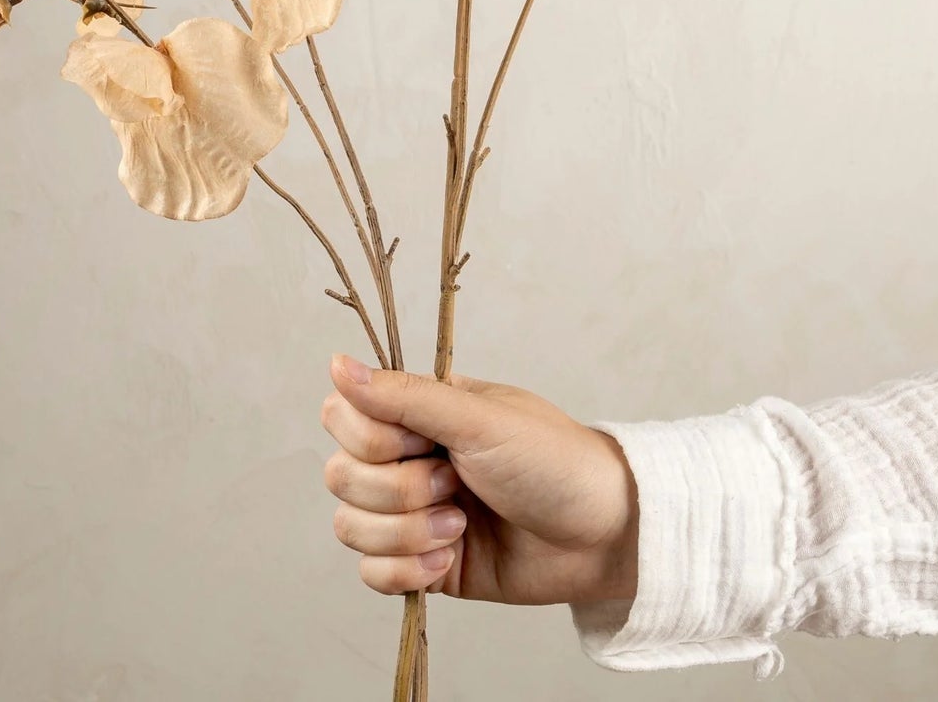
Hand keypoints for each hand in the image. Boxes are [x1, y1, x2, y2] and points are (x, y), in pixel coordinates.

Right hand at [319, 353, 638, 604]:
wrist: (600, 535)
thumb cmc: (553, 460)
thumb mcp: (478, 418)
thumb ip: (404, 395)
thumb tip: (336, 364)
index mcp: (417, 412)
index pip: (342, 416)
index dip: (370, 438)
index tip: (421, 442)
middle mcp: (407, 457)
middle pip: (341, 476)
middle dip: (398, 490)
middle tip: (455, 484)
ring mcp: (411, 512)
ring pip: (351, 527)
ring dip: (407, 533)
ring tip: (460, 526)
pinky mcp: (421, 563)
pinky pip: (372, 574)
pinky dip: (408, 571)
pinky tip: (450, 559)